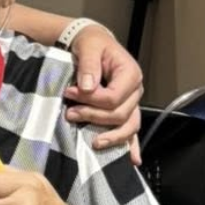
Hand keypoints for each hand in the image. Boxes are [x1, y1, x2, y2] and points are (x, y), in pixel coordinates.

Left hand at [62, 24, 142, 163]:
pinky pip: (132, 131)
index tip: (70, 94)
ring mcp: (131, 103)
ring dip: (111, 136)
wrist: (92, 44)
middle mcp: (135, 91)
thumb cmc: (91, 45)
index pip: (114, 97)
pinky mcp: (125, 111)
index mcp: (130, 73)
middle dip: (93, 116)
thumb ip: (88, 66)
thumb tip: (87, 87)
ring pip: (129, 126)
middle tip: (70, 112)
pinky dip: (131, 145)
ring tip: (93, 142)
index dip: (92, 100)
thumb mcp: (88, 47)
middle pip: (120, 114)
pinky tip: (132, 160)